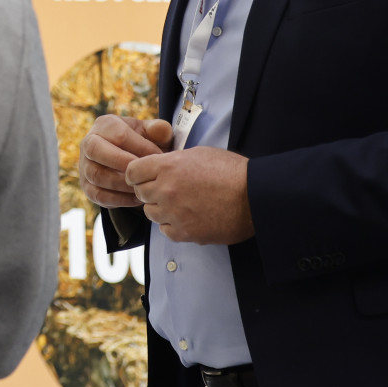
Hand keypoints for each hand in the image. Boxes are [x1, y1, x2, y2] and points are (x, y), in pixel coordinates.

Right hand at [78, 114, 174, 209]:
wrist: (128, 160)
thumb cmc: (142, 143)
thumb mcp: (151, 133)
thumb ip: (159, 129)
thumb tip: (162, 130)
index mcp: (105, 125)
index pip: (119, 134)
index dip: (141, 147)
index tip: (158, 158)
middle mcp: (88, 143)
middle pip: (95, 150)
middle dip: (123, 163)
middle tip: (145, 173)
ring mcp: (84, 166)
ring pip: (96, 175)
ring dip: (122, 184)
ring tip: (142, 186)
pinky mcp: (86, 186)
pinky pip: (98, 195)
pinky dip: (119, 199)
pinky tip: (136, 198)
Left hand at [123, 147, 254, 244]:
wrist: (256, 196)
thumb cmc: (232, 171)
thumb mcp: (200, 153)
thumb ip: (174, 160)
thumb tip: (161, 166)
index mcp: (168, 166)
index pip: (132, 171)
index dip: (137, 173)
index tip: (142, 176)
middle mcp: (166, 190)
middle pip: (140, 193)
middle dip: (150, 190)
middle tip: (166, 190)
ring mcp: (174, 213)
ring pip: (150, 213)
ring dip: (160, 208)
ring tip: (180, 204)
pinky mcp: (184, 233)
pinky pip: (165, 230)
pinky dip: (172, 225)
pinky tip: (187, 217)